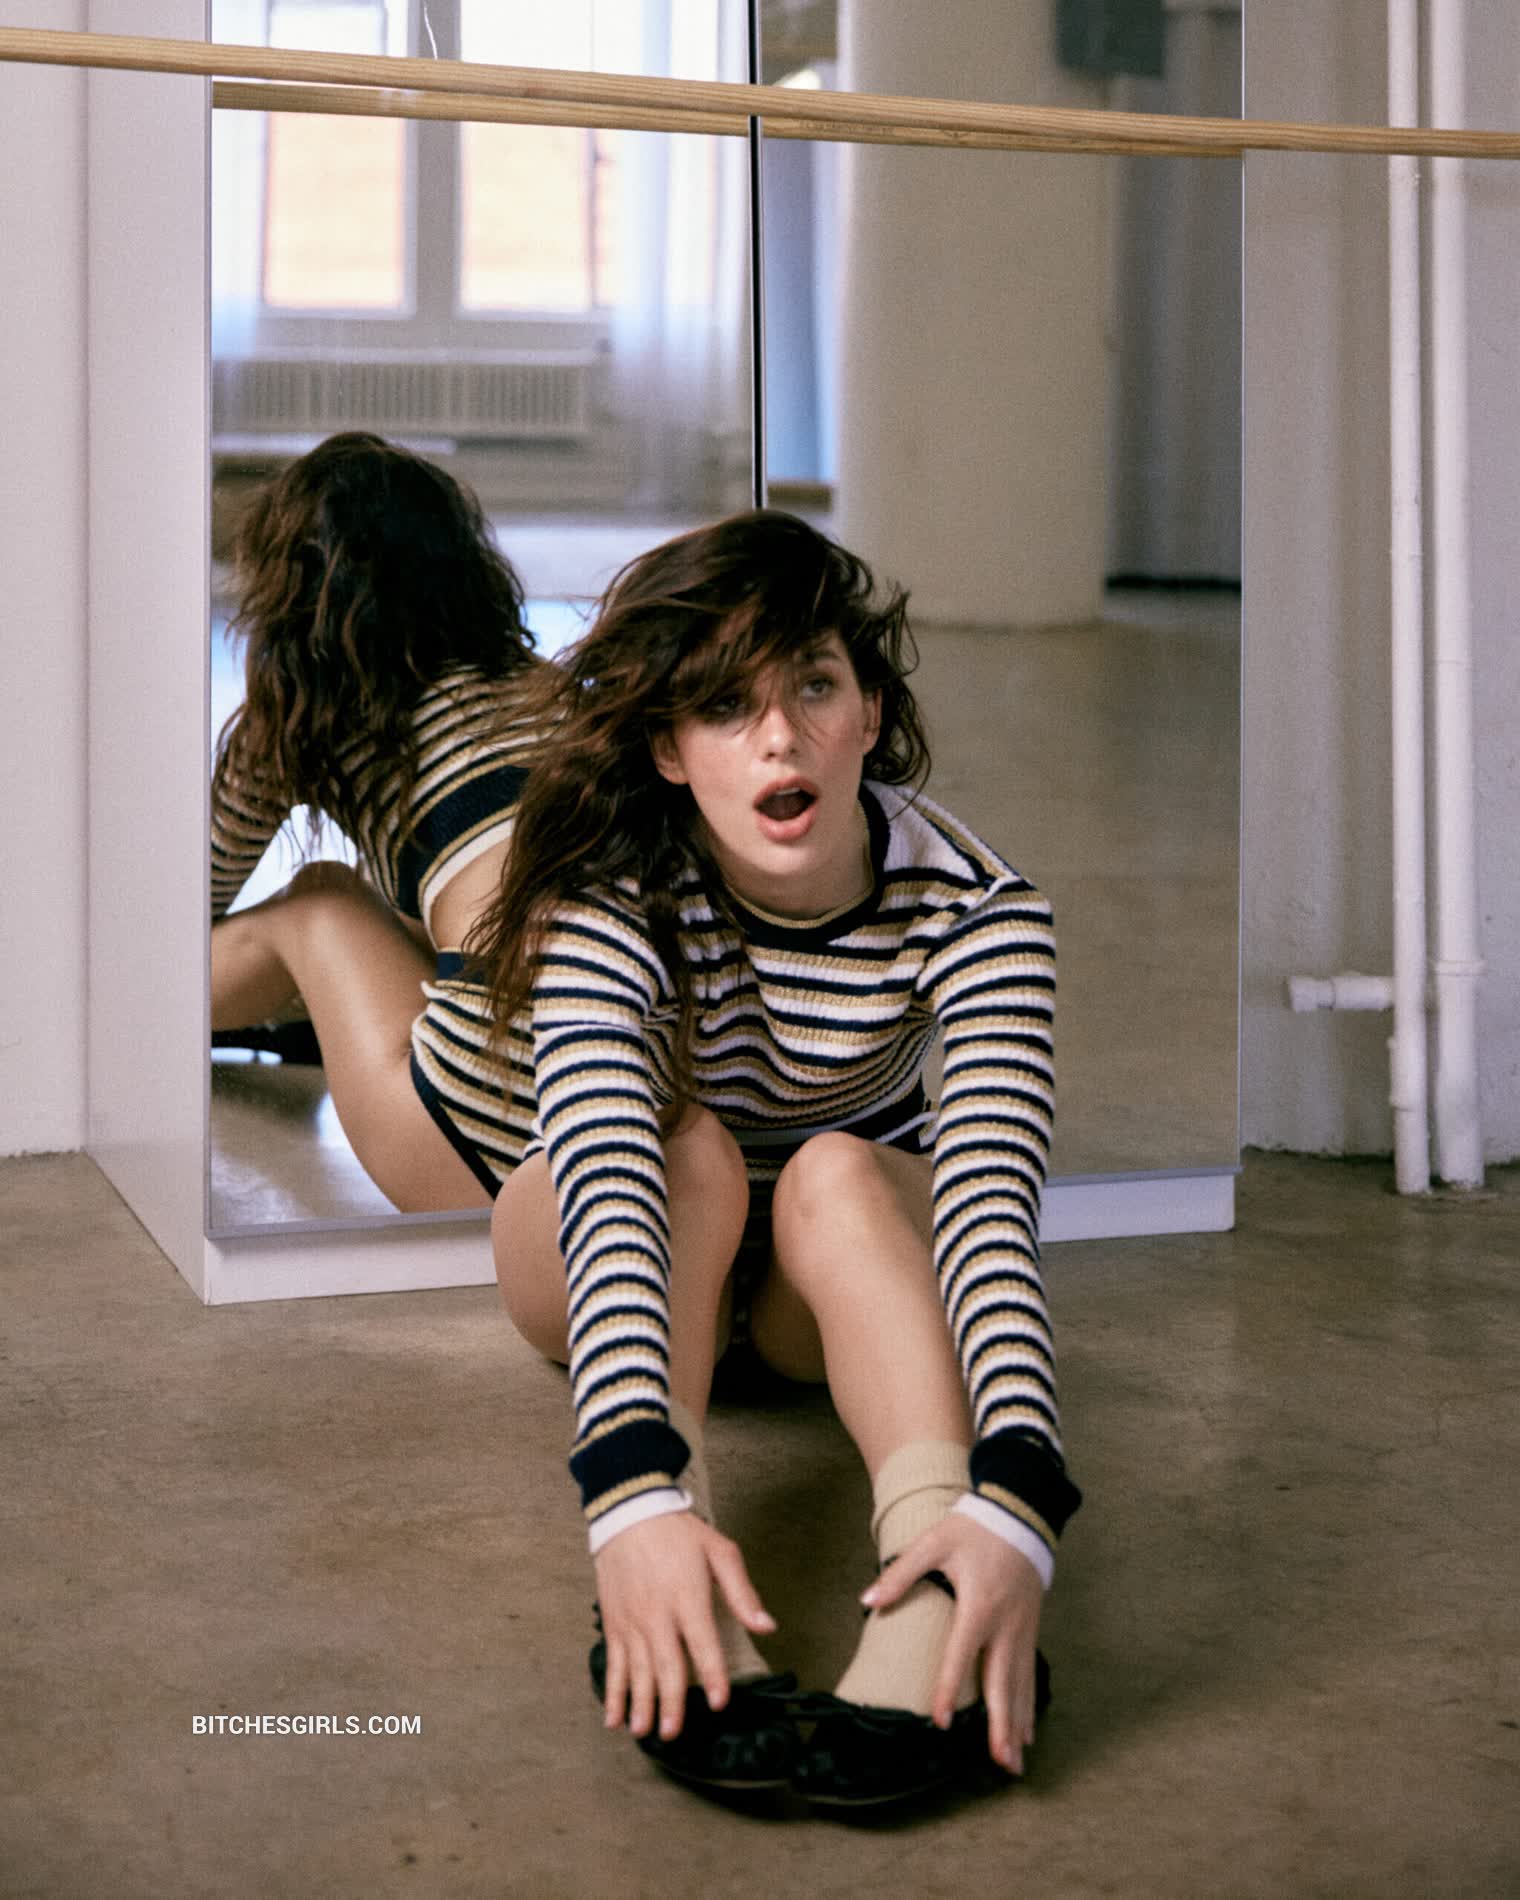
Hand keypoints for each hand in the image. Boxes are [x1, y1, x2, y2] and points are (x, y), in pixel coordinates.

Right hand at [593, 1511, 775, 1743]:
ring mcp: (632, 1621)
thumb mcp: (719, 1552)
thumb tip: (767, 1626)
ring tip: (644, 1731)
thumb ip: (743, 1592)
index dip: (713, 1675)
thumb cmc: (679, 1533)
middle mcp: (658, 1614)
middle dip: (670, 1702)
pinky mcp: (614, 1623)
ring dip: (640, 1703)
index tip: (720, 1702)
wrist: (629, 1513)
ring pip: (636, 1670)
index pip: (703, 1644)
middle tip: (673, 1732)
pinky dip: (612, 1692)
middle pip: (665, 1665)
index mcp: (688, 1597)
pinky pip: (613, 1664)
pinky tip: (614, 1717)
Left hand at [861, 1511, 1043, 1775]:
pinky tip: (1026, 1734)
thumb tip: (867, 1600)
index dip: (947, 1688)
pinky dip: (1028, 1706)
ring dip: (1016, 1725)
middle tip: (999, 1764)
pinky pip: (1029, 1675)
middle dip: (1000, 1725)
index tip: (939, 1721)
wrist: (1020, 1514)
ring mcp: (1021, 1629)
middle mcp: (1004, 1624)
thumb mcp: (934, 1543)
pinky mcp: (1029, 1630)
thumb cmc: (973, 1529)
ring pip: (1020, 1685)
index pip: (961, 1654)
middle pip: (1002, 1682)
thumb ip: (901, 1573)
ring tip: (1013, 1764)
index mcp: (978, 1605)